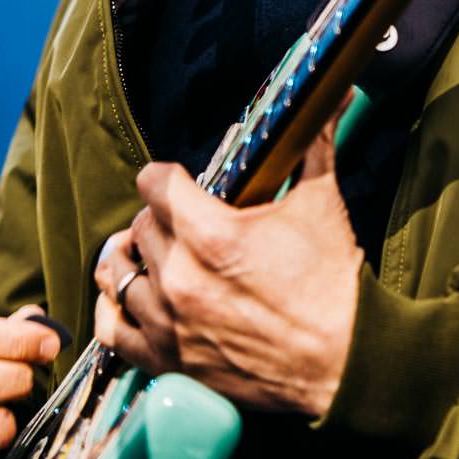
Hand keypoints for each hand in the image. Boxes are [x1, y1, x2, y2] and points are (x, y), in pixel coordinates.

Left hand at [93, 116, 363, 417]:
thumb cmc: (333, 284)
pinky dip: (115, 309)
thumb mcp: (322, 203)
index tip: (179, 183)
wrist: (346, 361)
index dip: (168, 177)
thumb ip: (313, 145)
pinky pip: (112, 330)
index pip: (155, 183)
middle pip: (140, 226)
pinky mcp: (168, 361)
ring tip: (149, 254)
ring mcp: (169, 322)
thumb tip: (328, 97)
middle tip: (183, 222)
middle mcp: (181, 277)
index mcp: (213, 234)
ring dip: (134, 258)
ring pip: (118, 272)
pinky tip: (129, 297)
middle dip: (160, 218)